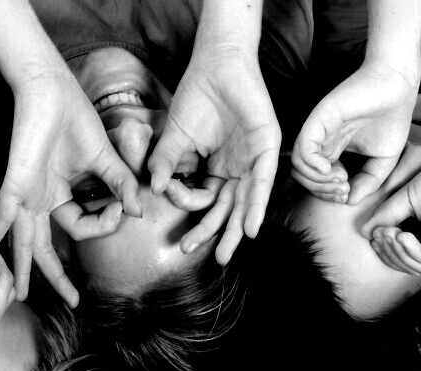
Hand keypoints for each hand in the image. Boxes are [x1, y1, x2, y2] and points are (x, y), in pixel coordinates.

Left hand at [0, 72, 142, 306]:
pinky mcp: (15, 182)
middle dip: (56, 277)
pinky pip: (2, 213)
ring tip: (17, 295)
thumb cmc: (74, 117)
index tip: (123, 207)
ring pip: (22, 241)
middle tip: (70, 301)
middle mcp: (40, 201)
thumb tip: (139, 210)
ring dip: (21, 269)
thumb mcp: (103, 160)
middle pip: (46, 249)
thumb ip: (120, 185)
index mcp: (60, 195)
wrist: (51, 90)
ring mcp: (25, 195)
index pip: (82, 226)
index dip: (106, 223)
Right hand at [148, 46, 279, 263]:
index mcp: (216, 169)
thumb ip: (166, 162)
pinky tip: (251, 228)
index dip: (193, 213)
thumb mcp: (175, 137)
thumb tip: (154, 188)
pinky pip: (262, 183)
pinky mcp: (266, 148)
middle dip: (216, 234)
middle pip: (227, 209)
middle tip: (205, 257)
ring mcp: (252, 160)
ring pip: (245, 202)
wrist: (217, 63)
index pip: (205, 200)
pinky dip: (257, 206)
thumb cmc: (197, 96)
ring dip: (237, 229)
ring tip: (225, 253)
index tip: (179, 221)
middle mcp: (236, 170)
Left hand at [293, 61, 417, 204]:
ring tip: (342, 179)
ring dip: (319, 182)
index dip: (328, 194)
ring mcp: (318, 131)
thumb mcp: (383, 160)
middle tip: (344, 190)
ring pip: (299, 167)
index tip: (348, 193)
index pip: (315, 181)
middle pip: (303, 178)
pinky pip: (302, 149)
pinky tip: (331, 168)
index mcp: (332, 150)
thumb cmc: (392, 116)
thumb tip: (350, 201)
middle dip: (322, 192)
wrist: (398, 84)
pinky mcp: (319, 120)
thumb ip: (369, 182)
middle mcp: (321, 142)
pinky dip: (313, 166)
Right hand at [361, 139, 420, 275]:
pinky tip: (400, 234)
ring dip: (398, 252)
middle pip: (412, 268)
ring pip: (420, 267)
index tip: (375, 234)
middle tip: (379, 234)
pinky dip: (411, 250)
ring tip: (387, 232)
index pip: (410, 262)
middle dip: (390, 254)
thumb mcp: (406, 201)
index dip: (389, 253)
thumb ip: (388, 218)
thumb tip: (365, 233)